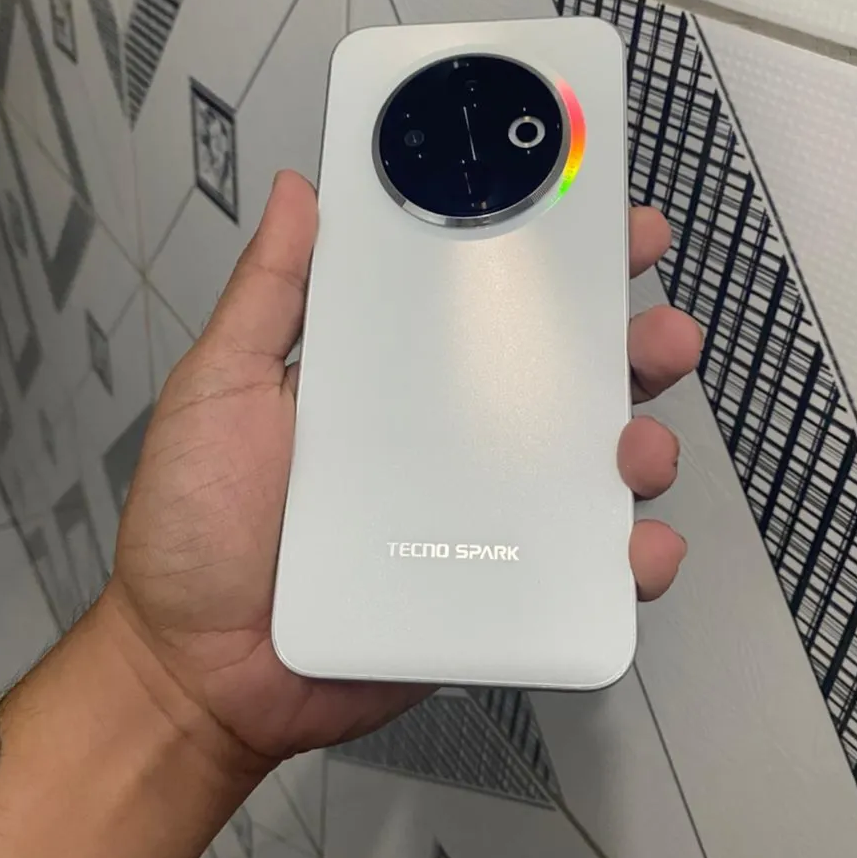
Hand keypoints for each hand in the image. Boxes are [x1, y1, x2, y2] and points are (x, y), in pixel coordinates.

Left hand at [107, 172, 699, 775]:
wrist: (195, 669)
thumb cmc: (197, 522)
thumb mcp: (221, 387)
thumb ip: (267, 295)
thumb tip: (300, 188)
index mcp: (398, 375)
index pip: (492, 304)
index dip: (556, 262)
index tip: (607, 222)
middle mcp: (453, 438)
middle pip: (566, 380)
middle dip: (633, 346)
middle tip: (660, 332)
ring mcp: (480, 517)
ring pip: (591, 471)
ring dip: (643, 448)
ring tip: (637, 449)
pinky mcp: (492, 592)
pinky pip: (581, 575)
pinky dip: (629, 561)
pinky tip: (636, 549)